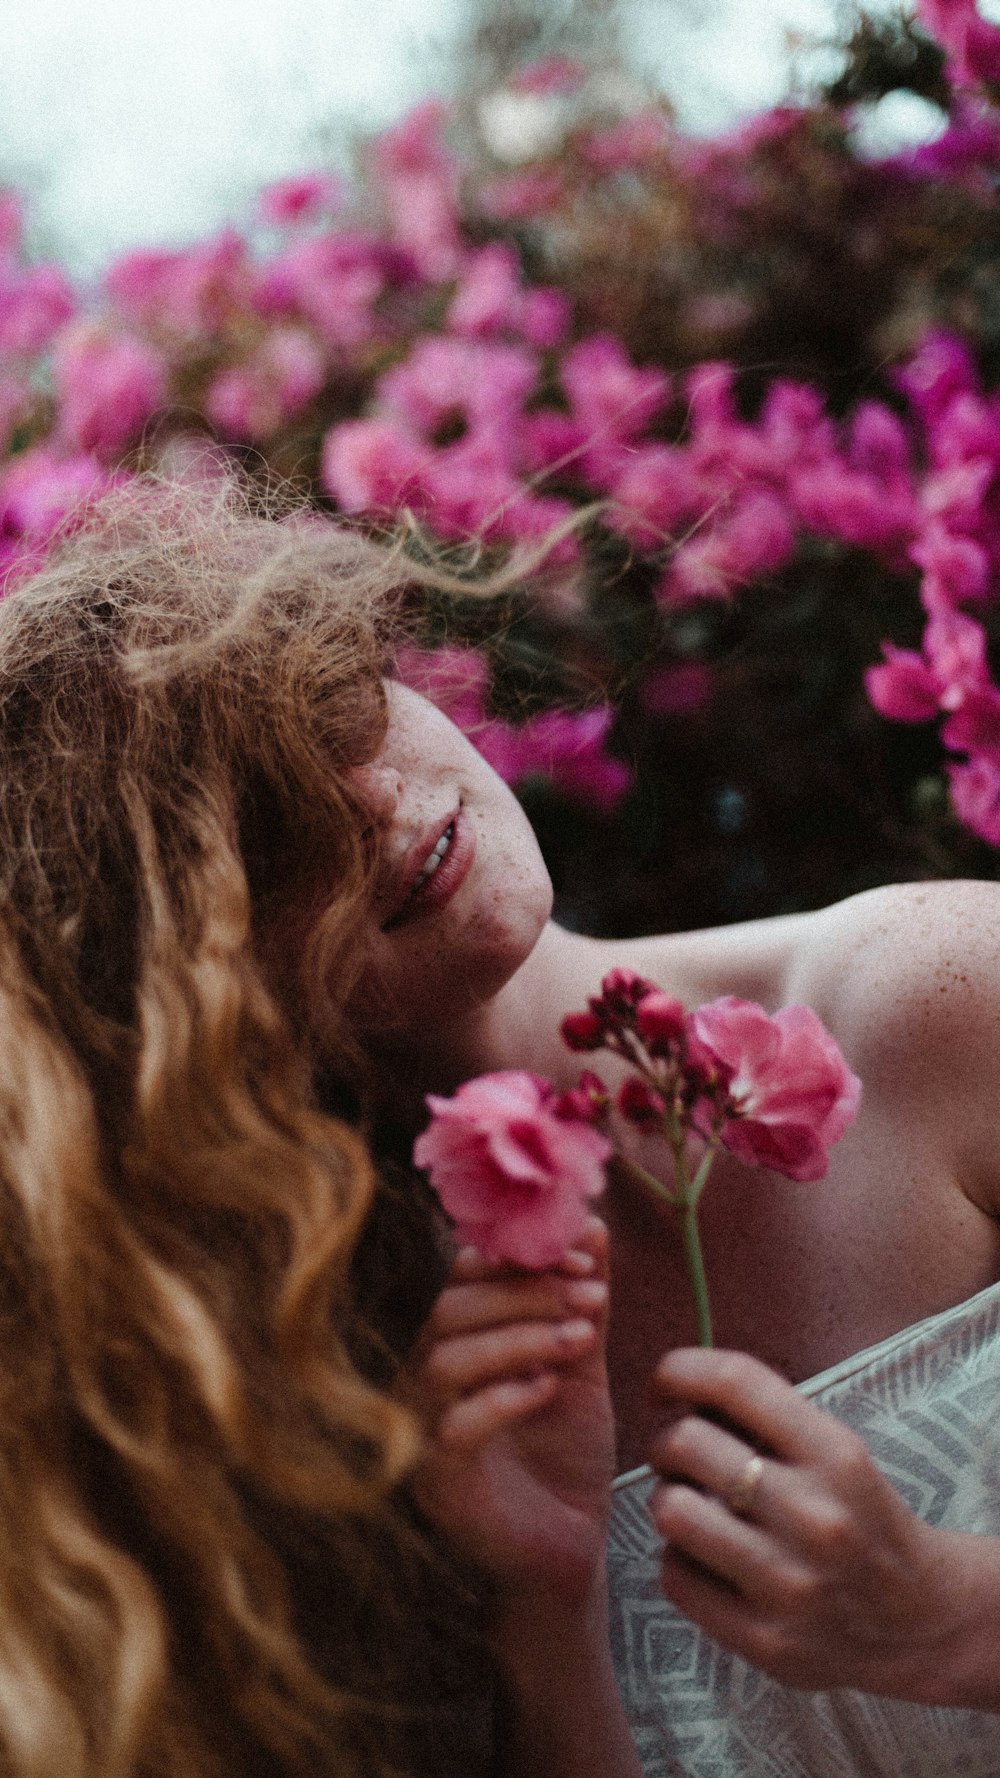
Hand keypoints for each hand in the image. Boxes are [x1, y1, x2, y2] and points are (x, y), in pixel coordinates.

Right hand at [405, 1216, 614, 1607]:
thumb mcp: (581, 1365)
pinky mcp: (437, 1484)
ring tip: (582, 1337)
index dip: (523, 1258)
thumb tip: (594, 1224)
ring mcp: (422, 1432)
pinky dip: (503, 1398)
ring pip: (445, 1360)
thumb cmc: (566, 1455)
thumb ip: (582, 1300)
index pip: (465, 1276)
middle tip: (589, 1295)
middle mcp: (425, 1380)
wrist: (571, 1549)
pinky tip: (550, 1388)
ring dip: (519, 1338)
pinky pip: (454, 1428)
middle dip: (526, 1294)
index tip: (587, 1258)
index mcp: (454, 1343)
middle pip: (452, 1309)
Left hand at [647, 1347, 976, 1703]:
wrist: (920, 1622)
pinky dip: (680, 1560)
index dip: (679, 1371)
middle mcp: (812, 1514)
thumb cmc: (861, 1519)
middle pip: (687, 1443)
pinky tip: (706, 1560)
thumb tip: (681, 1390)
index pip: (735, 1382)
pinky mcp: (764, 1638)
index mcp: (835, 1454)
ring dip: (668, 1501)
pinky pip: (676, 1576)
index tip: (664, 1384)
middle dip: (668, 1443)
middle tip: (679, 1458)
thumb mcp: (838, 1453)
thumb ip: (769, 1419)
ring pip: (672, 1511)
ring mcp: (788, 1581)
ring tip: (689, 1507)